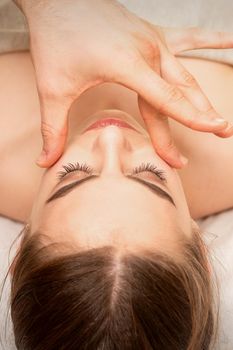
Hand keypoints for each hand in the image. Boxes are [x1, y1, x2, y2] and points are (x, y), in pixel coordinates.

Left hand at [16, 0, 232, 167]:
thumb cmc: (54, 39)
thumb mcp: (52, 88)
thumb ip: (54, 128)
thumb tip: (46, 162)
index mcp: (126, 64)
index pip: (167, 98)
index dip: (193, 118)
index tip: (216, 129)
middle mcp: (146, 50)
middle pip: (180, 92)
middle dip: (200, 117)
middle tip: (222, 135)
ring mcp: (152, 39)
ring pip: (186, 73)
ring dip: (204, 96)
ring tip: (221, 116)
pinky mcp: (150, 32)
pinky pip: (188, 37)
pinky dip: (212, 40)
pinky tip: (232, 41)